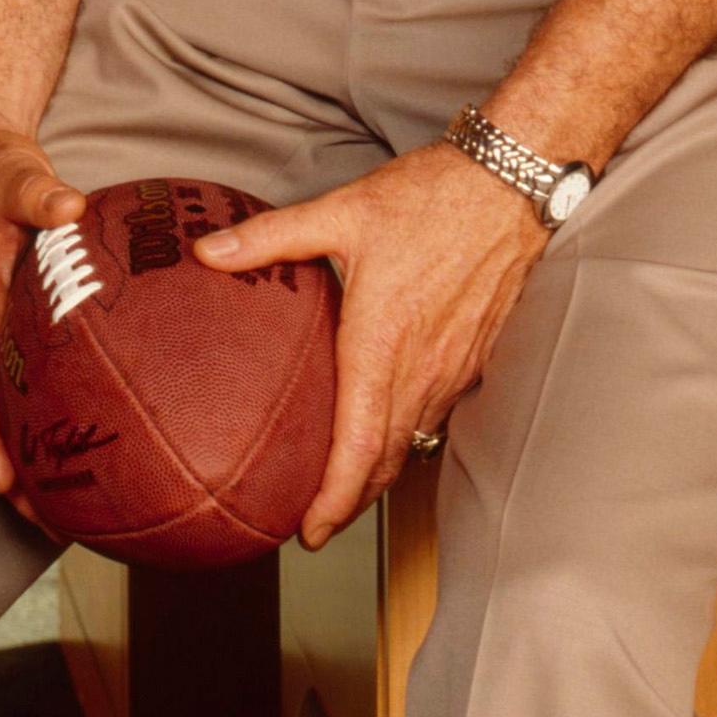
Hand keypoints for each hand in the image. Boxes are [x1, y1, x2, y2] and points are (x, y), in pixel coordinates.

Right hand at [0, 116, 83, 514]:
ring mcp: (2, 324)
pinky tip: (102, 428)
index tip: (5, 480)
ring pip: (15, 400)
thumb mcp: (10, 175)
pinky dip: (58, 408)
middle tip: (56, 520)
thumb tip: (68, 207)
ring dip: (38, 450)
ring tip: (82, 503)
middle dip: (16, 471)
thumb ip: (37, 193)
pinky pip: (38, 373)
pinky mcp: (24, 316)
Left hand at [195, 143, 545, 546]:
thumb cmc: (429, 196)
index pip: (358, 447)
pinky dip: (408, 438)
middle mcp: (422, 368)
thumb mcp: (343, 211)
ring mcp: (453, 366)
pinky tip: (388, 430)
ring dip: (379, 473)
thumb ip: (272, 238)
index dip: (334, 500)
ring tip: (343, 488)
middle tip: (314, 525)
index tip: (308, 532)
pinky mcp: (474, 355)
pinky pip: (437, 414)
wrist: (510, 184)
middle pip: (385, 461)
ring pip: (413, 441)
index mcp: (381, 343)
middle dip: (350, 503)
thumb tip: (207, 252)